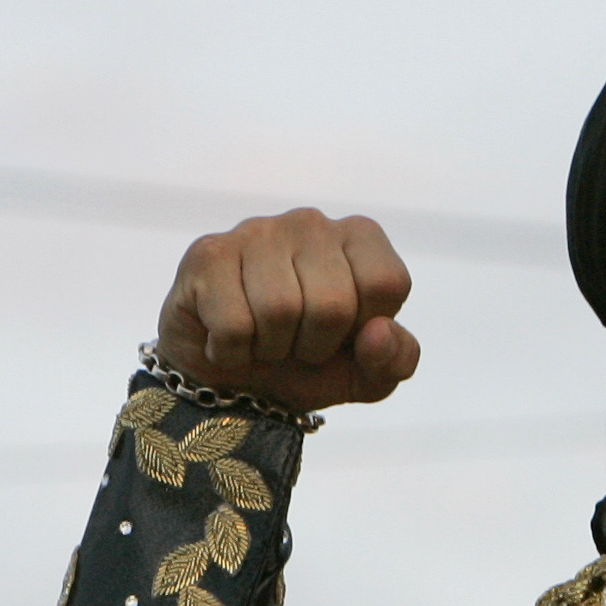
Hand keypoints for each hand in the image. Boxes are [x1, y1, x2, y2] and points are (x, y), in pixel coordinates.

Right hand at [155, 209, 420, 411]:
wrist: (233, 383)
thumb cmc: (309, 366)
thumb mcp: (370, 374)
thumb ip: (397, 358)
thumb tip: (378, 331)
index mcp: (361, 236)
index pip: (386, 283)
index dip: (365, 327)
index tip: (344, 333)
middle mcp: (311, 222)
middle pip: (333, 303)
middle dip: (316, 345)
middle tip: (297, 342)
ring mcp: (257, 231)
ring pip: (279, 310)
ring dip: (273, 348)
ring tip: (264, 338)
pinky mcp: (208, 254)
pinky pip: (233, 324)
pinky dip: (233, 352)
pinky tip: (228, 339)